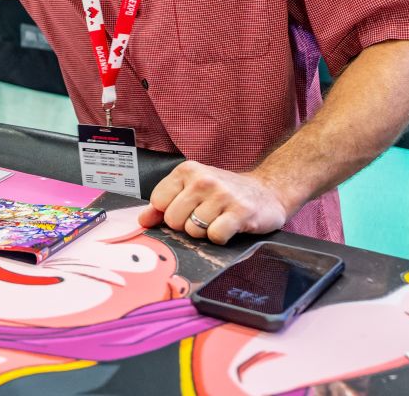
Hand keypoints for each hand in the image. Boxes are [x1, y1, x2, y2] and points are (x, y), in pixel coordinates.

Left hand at [137, 160, 290, 244]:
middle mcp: (203, 179)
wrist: (266, 191)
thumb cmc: (223, 193)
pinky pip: (215, 237)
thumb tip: (142, 220)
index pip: (159, 202)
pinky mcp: (240, 212)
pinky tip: (230, 226)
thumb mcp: (192, 190)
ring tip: (218, 219)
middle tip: (204, 215)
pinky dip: (221, 238)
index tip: (185, 208)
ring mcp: (223, 195)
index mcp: (186, 171)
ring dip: (205, 232)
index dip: (170, 212)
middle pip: (174, 220)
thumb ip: (164, 204)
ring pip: (194, 231)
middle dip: (187, 224)